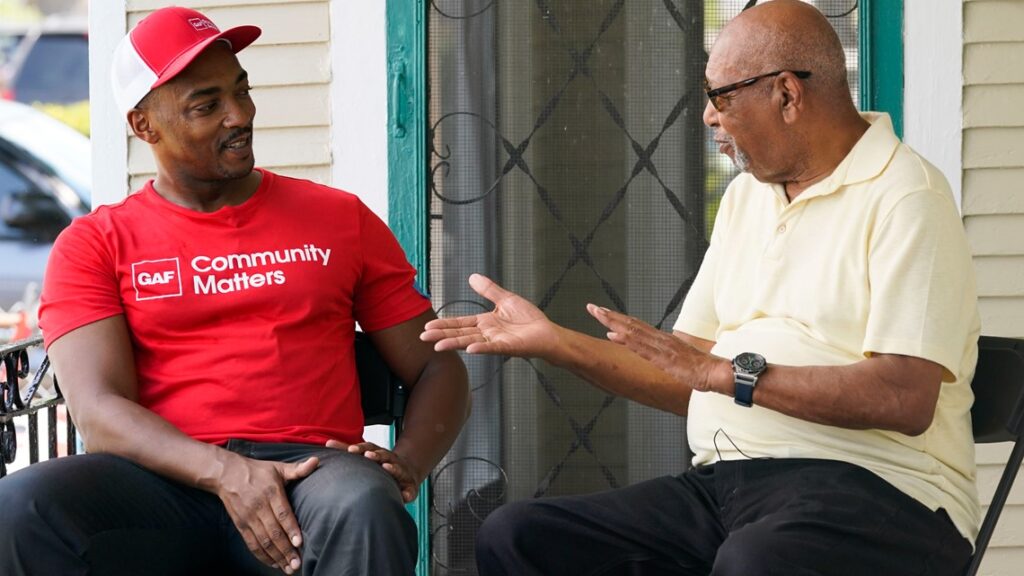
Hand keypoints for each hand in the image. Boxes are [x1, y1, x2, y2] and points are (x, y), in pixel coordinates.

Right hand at [215, 454, 318, 573]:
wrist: (226, 474)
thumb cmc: (258, 471)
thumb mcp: (278, 467)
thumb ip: (298, 469)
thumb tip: (316, 461)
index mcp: (271, 492)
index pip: (282, 513)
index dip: (291, 529)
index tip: (300, 542)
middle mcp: (259, 506)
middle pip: (274, 532)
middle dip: (286, 550)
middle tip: (297, 564)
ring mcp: (248, 518)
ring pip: (263, 541)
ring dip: (276, 556)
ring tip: (289, 568)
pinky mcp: (240, 525)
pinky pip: (252, 544)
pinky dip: (262, 556)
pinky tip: (274, 564)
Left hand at [325, 439, 422, 502]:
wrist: (407, 473)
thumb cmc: (381, 466)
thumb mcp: (367, 457)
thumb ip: (348, 452)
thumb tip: (328, 443)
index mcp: (378, 454)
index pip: (368, 449)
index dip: (361, 449)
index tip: (351, 450)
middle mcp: (390, 460)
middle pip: (383, 455)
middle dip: (376, 455)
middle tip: (368, 455)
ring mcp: (401, 472)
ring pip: (397, 468)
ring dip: (392, 467)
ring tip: (386, 467)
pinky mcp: (410, 487)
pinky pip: (409, 490)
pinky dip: (408, 493)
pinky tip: (404, 496)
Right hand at [420, 273, 559, 357]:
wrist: (548, 332)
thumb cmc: (529, 320)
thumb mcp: (506, 299)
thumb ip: (489, 290)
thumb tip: (473, 277)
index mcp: (485, 323)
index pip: (460, 323)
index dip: (444, 324)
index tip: (428, 327)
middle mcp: (487, 334)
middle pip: (460, 334)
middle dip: (441, 335)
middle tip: (423, 338)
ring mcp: (496, 341)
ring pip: (471, 342)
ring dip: (455, 344)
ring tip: (438, 346)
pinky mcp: (509, 347)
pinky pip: (493, 348)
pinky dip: (482, 348)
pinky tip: (470, 350)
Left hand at [587, 304, 725, 392]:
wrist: (717, 372)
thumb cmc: (702, 368)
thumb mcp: (681, 361)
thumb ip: (670, 357)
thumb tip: (662, 358)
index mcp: (663, 339)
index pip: (637, 326)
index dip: (619, 319)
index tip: (604, 312)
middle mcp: (660, 339)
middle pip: (631, 323)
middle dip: (609, 315)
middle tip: (591, 307)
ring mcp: (661, 347)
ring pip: (632, 331)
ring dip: (613, 322)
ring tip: (597, 314)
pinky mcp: (663, 358)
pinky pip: (640, 347)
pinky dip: (625, 339)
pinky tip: (613, 334)